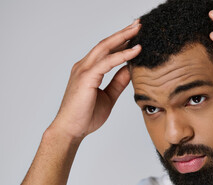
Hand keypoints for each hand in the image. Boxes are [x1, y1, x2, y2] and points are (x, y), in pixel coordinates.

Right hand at [50, 20, 141, 139]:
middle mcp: (84, 66)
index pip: (107, 50)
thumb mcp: (109, 96)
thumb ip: (118, 82)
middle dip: (123, 33)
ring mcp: (83, 70)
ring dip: (123, 37)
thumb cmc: (86, 116)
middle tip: (138, 24)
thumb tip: (130, 70)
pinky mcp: (86, 78)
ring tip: (138, 30)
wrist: (71, 131)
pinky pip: (107, 62)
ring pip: (105, 48)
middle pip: (106, 43)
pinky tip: (135, 51)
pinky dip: (122, 55)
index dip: (121, 41)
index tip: (136, 35)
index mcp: (89, 70)